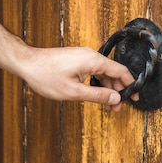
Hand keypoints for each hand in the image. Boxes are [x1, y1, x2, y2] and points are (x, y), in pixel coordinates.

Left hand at [17, 46, 136, 110]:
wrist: (27, 63)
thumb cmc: (46, 75)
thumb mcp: (74, 92)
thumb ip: (97, 96)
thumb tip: (115, 99)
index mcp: (93, 61)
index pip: (120, 71)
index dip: (130, 85)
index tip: (135, 97)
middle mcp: (91, 55)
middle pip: (113, 72)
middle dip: (118, 90)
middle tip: (118, 107)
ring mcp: (84, 56)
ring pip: (103, 73)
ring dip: (107, 88)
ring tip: (108, 105)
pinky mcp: (77, 59)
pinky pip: (94, 70)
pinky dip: (98, 83)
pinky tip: (97, 94)